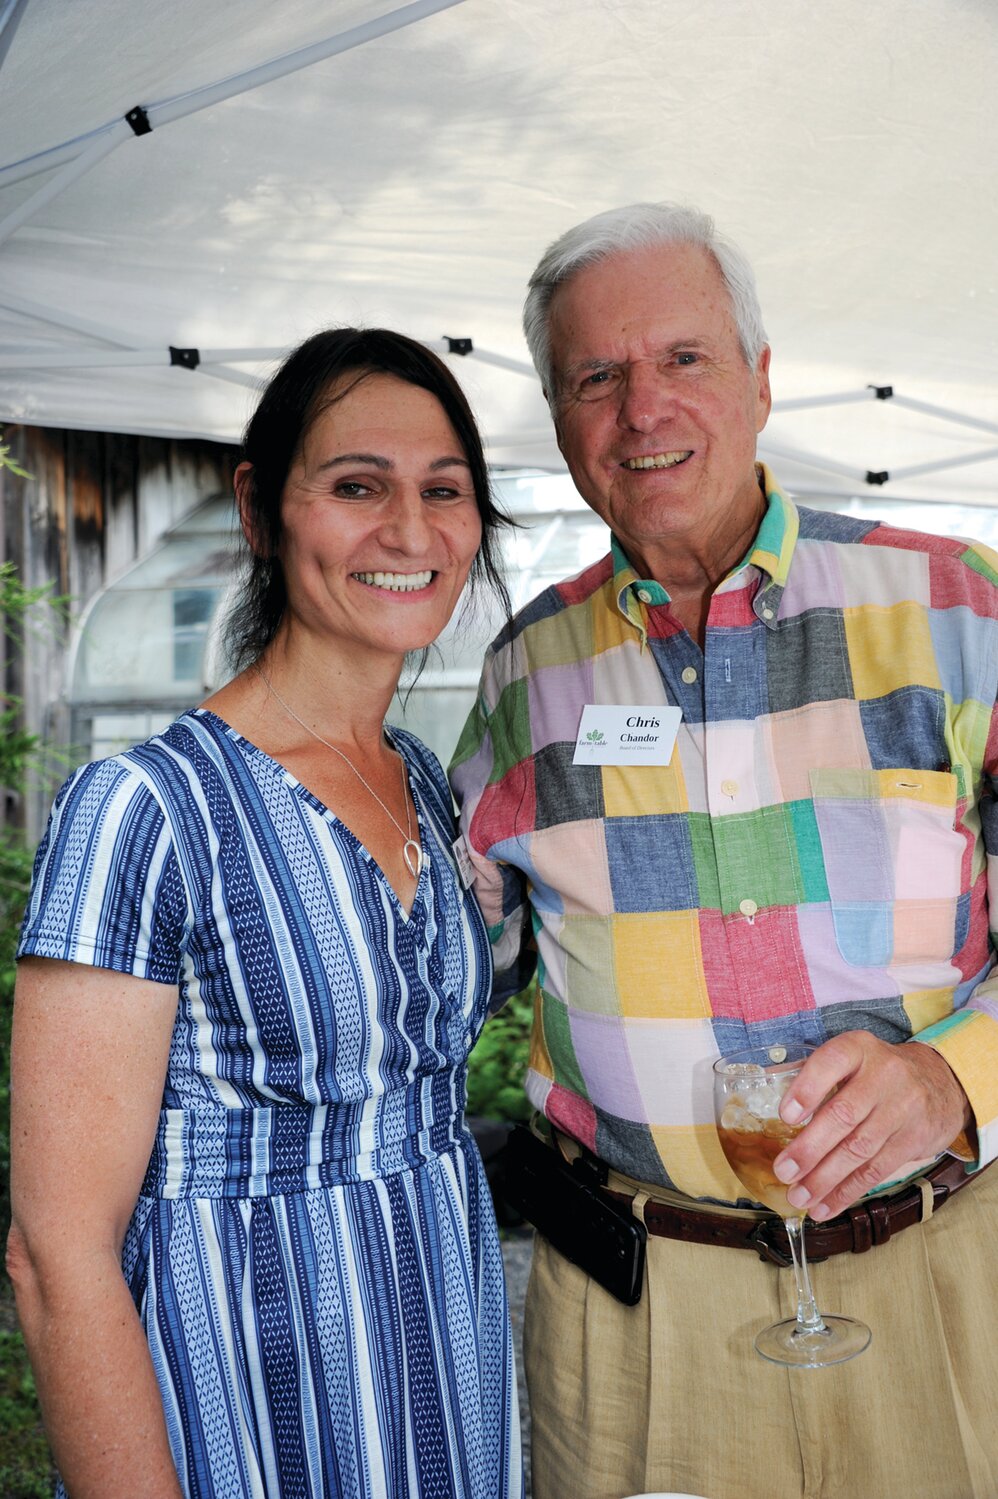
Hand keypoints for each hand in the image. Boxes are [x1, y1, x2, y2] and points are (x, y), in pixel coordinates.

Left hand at [772, 1032, 971, 1220]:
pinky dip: (847, 1192)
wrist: (940, 1081)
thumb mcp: (853, 1058)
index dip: (807, 1089)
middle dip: (810, 1148)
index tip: (786, 1116)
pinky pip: (876, 1170)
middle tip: (784, 1171)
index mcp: (859, 1048)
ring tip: (799, 1196)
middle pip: (843, 1115)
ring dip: (825, 1179)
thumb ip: (816, 1077)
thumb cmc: (878, 1072)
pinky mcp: (914, 1139)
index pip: (831, 1062)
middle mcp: (884, 1075)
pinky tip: (825, 1206)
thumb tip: (769, 1104)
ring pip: (859, 1148)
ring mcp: (903, 1108)